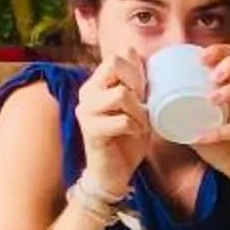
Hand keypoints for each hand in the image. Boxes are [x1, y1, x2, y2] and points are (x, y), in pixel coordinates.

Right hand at [75, 52, 151, 200]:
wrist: (113, 174)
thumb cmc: (127, 139)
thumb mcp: (137, 106)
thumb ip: (137, 83)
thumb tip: (143, 57)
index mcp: (97, 82)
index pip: (118, 55)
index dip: (137, 69)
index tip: (144, 91)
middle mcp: (87, 91)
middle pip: (114, 63)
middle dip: (137, 82)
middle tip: (143, 104)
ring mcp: (85, 110)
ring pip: (121, 94)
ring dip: (139, 111)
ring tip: (141, 123)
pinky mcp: (90, 130)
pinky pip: (121, 120)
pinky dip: (135, 127)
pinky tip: (135, 134)